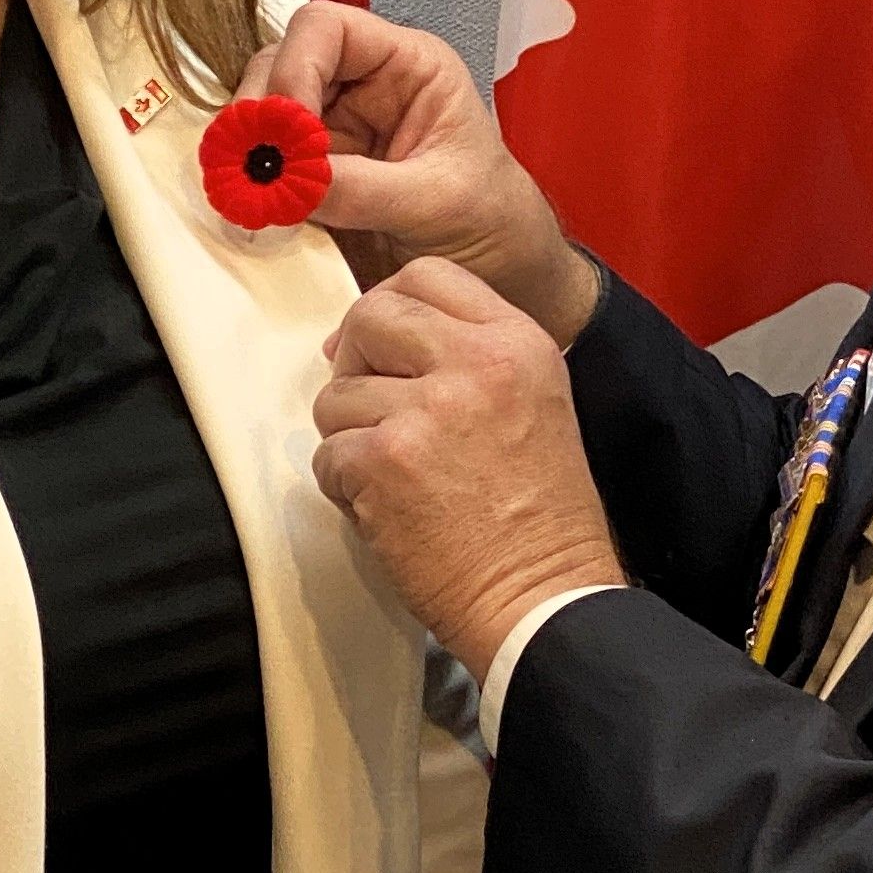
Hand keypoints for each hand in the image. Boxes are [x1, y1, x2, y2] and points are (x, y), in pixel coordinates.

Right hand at [245, 6, 599, 338]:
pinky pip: (267, 164)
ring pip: (264, 114)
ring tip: (251, 198)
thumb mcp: (439, 202)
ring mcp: (335, 125)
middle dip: (260, 114)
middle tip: (251, 170)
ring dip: (249, 152)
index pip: (328, 29)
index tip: (286, 131)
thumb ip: (365, 189)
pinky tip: (258, 214)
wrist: (502, 270)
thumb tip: (290, 182)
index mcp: (407, 64)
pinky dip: (254, 186)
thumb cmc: (492, 219)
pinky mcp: (316, 170)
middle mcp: (363, 83)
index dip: (295, 68)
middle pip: (281, 65)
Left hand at [313, 260, 624, 681]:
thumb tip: (379, 338)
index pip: (429, 274)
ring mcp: (425, 410)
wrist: (545, 598)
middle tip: (373, 406)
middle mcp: (474, 363)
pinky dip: (345, 487)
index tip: (384, 346)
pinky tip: (386, 510)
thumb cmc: (542, 519)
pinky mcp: (383, 461)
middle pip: (370, 316)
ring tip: (394, 475)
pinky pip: (328, 454)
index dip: (392, 306)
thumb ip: (474, 357)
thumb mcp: (538, 402)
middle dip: (356, 361)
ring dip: (351, 436)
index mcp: (518, 343)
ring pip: (337, 394)